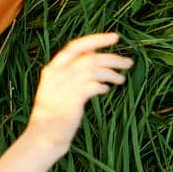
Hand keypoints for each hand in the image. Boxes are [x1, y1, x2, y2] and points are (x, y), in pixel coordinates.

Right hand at [27, 32, 130, 152]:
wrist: (43, 134)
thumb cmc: (52, 112)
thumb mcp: (56, 86)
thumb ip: (71, 71)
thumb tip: (93, 55)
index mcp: (53, 68)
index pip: (77, 46)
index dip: (97, 39)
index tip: (115, 37)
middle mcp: (59, 73)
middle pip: (91, 57)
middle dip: (113, 58)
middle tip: (128, 62)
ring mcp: (66, 85)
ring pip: (95, 70)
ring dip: (112, 73)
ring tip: (121, 80)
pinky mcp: (74, 98)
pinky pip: (95, 86)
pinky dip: (103, 86)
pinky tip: (106, 90)